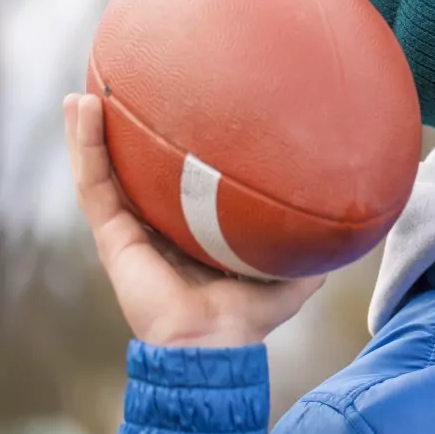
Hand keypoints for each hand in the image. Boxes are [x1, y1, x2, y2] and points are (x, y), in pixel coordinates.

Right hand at [63, 92, 323, 348]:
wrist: (215, 342)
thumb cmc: (252, 315)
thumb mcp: (293, 270)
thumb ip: (312, 243)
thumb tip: (350, 216)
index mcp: (189, 232)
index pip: (175, 184)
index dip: (172, 153)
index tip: (176, 111)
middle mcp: (155, 228)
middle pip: (133, 172)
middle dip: (122, 135)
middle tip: (120, 91)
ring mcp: (129, 231)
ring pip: (103, 171)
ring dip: (90, 131)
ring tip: (84, 92)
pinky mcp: (112, 237)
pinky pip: (94, 183)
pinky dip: (85, 146)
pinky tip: (84, 109)